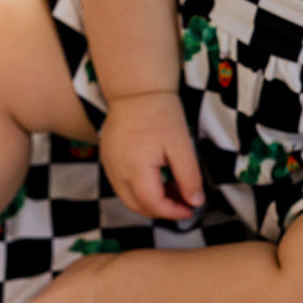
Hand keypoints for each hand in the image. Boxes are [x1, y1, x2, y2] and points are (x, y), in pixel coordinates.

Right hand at [99, 91, 204, 220]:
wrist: (136, 90)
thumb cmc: (160, 113)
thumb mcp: (182, 145)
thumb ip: (189, 177)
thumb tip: (195, 202)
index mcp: (135, 169)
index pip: (152, 204)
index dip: (173, 212)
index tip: (190, 209)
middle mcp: (116, 171)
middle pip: (137, 206)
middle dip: (162, 210)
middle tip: (183, 202)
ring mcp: (109, 165)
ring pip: (128, 197)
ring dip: (150, 200)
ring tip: (173, 188)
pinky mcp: (107, 159)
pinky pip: (121, 184)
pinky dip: (139, 189)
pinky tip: (157, 178)